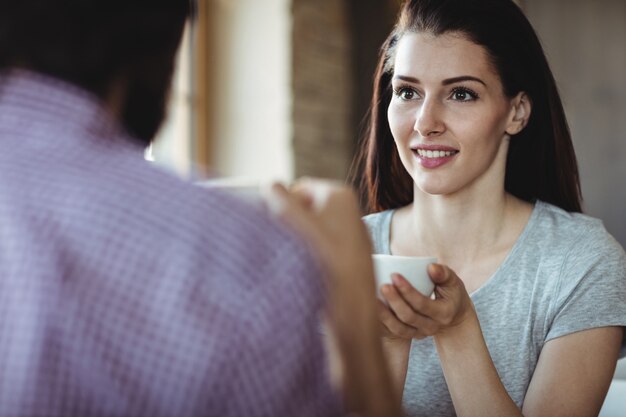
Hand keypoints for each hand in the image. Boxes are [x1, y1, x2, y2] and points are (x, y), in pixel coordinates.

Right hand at [264, 178, 401, 416]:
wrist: (352, 307)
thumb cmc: (324, 261)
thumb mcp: (297, 224)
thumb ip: (281, 200)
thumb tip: (270, 184)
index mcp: (338, 194)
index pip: (297, 190)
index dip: (283, 207)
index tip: (278, 226)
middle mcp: (348, 210)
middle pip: (305, 210)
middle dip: (291, 225)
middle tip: (288, 244)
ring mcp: (349, 233)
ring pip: (312, 231)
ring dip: (299, 242)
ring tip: (298, 260)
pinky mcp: (349, 255)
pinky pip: (322, 248)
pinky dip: (311, 256)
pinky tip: (309, 272)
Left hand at [379, 264, 475, 339]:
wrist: (454, 317)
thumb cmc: (451, 293)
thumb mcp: (453, 282)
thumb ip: (443, 273)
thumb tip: (430, 267)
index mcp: (443, 313)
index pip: (422, 303)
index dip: (407, 290)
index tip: (394, 275)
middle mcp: (431, 327)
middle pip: (408, 317)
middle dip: (394, 301)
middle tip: (382, 285)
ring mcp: (420, 333)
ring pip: (399, 328)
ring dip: (384, 314)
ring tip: (371, 298)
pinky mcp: (410, 335)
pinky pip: (393, 332)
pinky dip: (381, 322)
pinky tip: (370, 309)